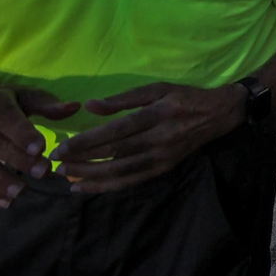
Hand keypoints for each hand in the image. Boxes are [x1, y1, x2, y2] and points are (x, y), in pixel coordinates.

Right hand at [0, 85, 76, 206]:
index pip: (5, 117)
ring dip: (0, 181)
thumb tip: (75, 107)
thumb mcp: (16, 95)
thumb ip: (44, 104)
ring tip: (22, 192)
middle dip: (18, 160)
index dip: (22, 133)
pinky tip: (5, 202)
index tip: (41, 148)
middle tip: (43, 172)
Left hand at [52, 83, 244, 193]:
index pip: (117, 131)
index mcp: (158, 114)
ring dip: (91, 176)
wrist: (219, 115)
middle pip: (116, 154)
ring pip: (122, 171)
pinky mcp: (164, 168)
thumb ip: (124, 98)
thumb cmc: (185, 97)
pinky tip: (87, 187)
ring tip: (67, 177)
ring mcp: (163, 157)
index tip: (62, 147)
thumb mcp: (158, 88)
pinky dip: (107, 186)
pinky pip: (132, 181)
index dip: (87, 141)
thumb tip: (91, 106)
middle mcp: (161, 138)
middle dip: (83, 160)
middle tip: (57, 163)